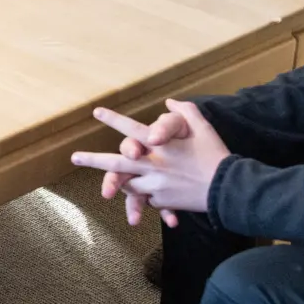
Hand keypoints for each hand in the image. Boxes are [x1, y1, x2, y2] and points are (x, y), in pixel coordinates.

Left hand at [74, 101, 231, 219]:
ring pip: (130, 185)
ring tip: (110, 186)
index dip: (112, 119)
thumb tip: (169, 102)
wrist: (229, 188)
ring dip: (122, 183)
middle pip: (116, 163)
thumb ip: (185, 112)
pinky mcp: (163, 201)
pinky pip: (149, 198)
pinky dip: (149, 196)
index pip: (131, 129)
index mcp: (160, 145)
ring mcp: (156, 185)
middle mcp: (153, 165)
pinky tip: (155, 196)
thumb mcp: (203, 128)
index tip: (96, 111)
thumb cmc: (216, 155)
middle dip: (92, 160)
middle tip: (74, 158)